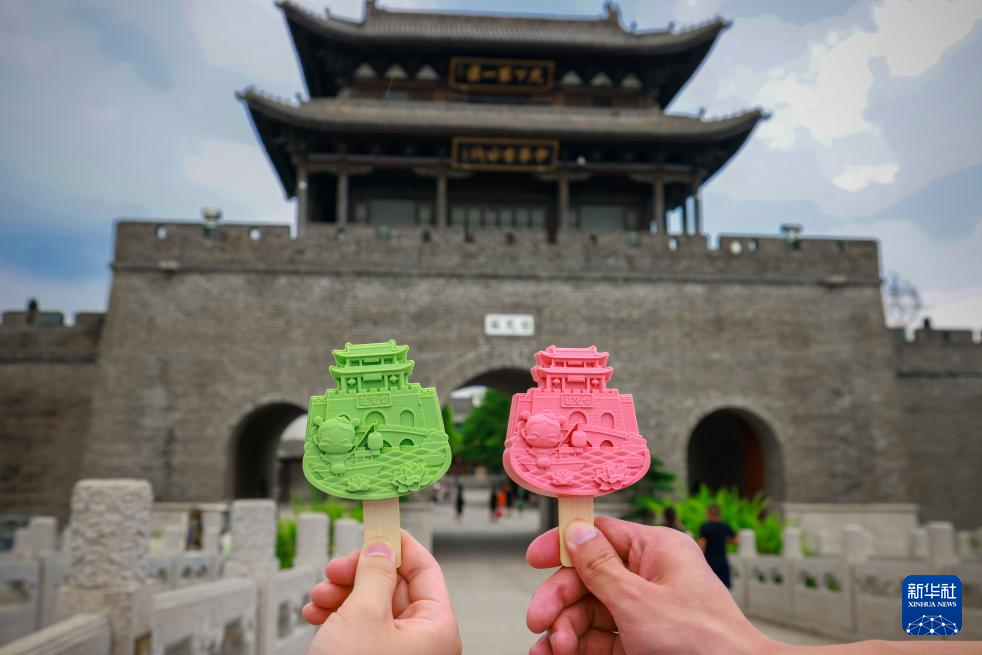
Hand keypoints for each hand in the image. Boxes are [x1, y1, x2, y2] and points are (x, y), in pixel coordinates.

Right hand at [303, 530, 460, 654]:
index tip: (374, 527)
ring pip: (372, 607)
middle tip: (332, 568)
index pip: (425, 570)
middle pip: (394, 586)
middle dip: (358, 572)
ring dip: (341, 593)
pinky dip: (336, 616)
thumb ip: (375, 572)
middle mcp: (423, 642)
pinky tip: (314, 614)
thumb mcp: (364, 615)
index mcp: (437, 628)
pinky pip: (359, 629)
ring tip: (317, 597)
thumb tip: (384, 544)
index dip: (399, 545)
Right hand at [525, 516, 773, 654]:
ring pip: (589, 612)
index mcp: (656, 551)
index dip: (564, 544)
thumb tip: (575, 532)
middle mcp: (650, 577)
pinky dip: (578, 646)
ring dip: (565, 629)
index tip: (533, 558)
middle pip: (587, 578)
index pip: (601, 534)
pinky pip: (600, 637)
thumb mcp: (638, 601)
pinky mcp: (642, 641)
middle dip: (560, 600)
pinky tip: (559, 654)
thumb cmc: (703, 641)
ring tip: (554, 648)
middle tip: (538, 621)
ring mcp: (646, 611)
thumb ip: (600, 567)